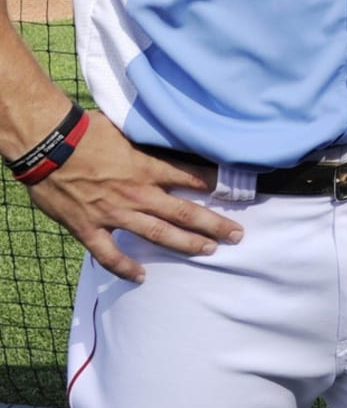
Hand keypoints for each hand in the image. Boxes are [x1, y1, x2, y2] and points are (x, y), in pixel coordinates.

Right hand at [25, 112, 242, 282]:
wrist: (48, 147)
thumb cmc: (85, 132)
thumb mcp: (125, 130)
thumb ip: (146, 141)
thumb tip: (165, 132)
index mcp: (147, 168)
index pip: (190, 178)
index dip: (214, 184)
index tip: (234, 190)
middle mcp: (137, 194)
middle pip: (184, 212)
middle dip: (213, 224)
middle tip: (236, 235)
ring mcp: (114, 214)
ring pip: (157, 234)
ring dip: (184, 245)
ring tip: (208, 251)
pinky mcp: (89, 228)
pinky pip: (110, 254)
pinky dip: (125, 267)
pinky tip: (141, 276)